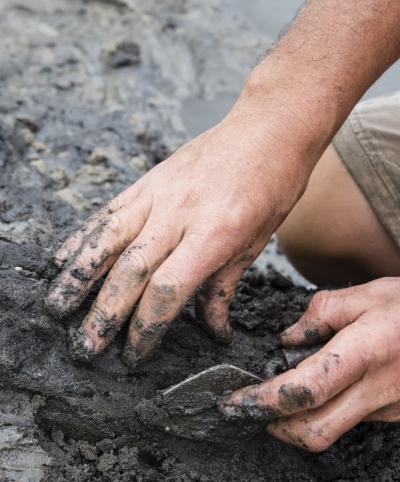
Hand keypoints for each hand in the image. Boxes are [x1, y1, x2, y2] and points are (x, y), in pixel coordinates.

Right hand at [45, 98, 309, 365]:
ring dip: (79, 278)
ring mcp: (159, 194)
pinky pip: (109, 212)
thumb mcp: (256, 244)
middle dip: (105, 314)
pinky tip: (64, 259)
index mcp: (215, 235)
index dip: (146, 327)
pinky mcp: (147, 181)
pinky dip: (84, 238)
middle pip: (130, 271)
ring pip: (108, 240)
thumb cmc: (270, 186)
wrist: (268, 127)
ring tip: (58, 307)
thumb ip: (224, 289)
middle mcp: (181, 214)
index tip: (135, 353)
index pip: (168, 290)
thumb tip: (213, 331)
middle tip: (86, 347)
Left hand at [221, 278, 399, 450]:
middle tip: (255, 410)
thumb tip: (288, 340)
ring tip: (289, 392)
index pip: (302, 391)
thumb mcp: (366, 294)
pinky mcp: (397, 415)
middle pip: (314, 432)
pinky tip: (329, 388)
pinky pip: (354, 420)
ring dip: (300, 419)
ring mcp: (390, 408)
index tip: (236, 402)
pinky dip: (330, 410)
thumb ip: (320, 315)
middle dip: (276, 428)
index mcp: (364, 353)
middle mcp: (378, 390)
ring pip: (333, 429)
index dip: (263, 402)